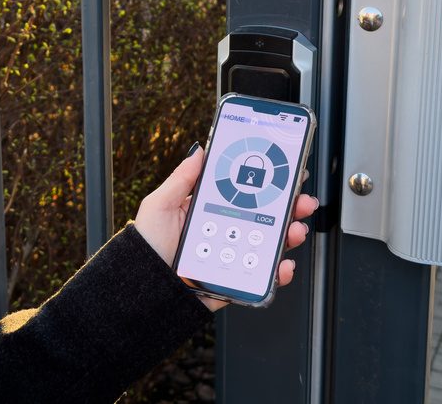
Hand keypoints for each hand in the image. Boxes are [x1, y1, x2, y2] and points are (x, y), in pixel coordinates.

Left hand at [133, 143, 317, 311]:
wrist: (139, 292)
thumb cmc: (145, 248)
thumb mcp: (159, 205)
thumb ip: (181, 179)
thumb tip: (199, 150)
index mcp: (208, 212)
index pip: (244, 194)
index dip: (267, 184)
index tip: (286, 174)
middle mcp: (223, 233)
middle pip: (264, 218)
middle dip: (289, 208)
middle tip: (302, 202)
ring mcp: (230, 258)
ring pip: (267, 245)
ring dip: (289, 236)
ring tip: (295, 230)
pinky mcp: (232, 283)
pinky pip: (259, 278)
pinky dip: (276, 272)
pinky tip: (282, 264)